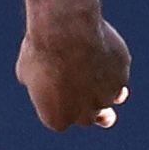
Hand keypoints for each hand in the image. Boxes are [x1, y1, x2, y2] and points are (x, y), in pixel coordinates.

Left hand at [19, 10, 131, 131]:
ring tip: (96, 70)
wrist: (66, 30)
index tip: (55, 90)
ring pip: (112, 97)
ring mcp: (107, 97)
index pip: (61, 119)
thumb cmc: (42, 51)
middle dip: (87, 106)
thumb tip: (44, 82)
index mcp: (57, 119)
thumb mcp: (26, 70)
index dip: (59, 104)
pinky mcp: (122, 76)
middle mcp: (85, 116)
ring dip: (105, 87)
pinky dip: (113, 66)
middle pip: (90, 117)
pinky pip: (119, 74)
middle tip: (84, 90)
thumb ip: (39, 84)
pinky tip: (103, 52)